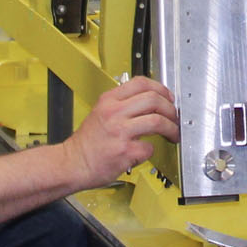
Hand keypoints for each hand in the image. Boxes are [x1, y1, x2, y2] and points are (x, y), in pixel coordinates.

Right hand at [62, 78, 178, 187]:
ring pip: (157, 121)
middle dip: (171, 109)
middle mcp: (114, 112)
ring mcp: (119, 131)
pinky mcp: (124, 151)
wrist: (71, 163)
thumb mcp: (100, 113)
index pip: (141, 83)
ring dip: (171, 128)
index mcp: (108, 100)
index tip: (169, 98)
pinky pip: (149, 147)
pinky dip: (151, 150)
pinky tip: (144, 152)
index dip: (161, 89)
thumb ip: (121, 105)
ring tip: (173, 134)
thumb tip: (150, 102)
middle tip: (175, 117)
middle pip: (154, 99)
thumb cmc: (87, 143)